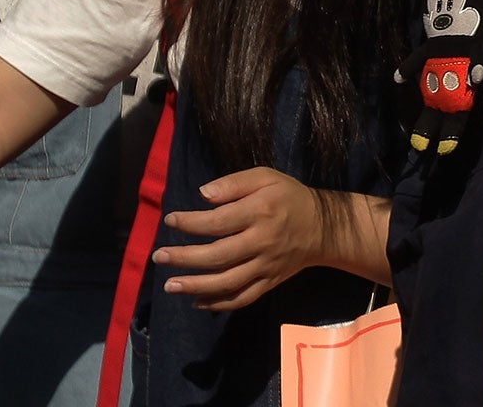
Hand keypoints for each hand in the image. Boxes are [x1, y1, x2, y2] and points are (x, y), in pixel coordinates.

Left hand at [154, 167, 323, 310]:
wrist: (323, 228)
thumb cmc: (288, 197)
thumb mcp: (266, 177)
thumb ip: (234, 183)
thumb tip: (203, 194)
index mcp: (260, 212)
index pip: (219, 222)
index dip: (191, 223)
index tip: (170, 220)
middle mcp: (262, 242)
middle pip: (218, 255)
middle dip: (185, 258)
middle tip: (159, 256)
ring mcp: (266, 266)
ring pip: (228, 282)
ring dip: (196, 286)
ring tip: (170, 285)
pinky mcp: (270, 283)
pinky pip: (243, 298)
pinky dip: (219, 304)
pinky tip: (197, 302)